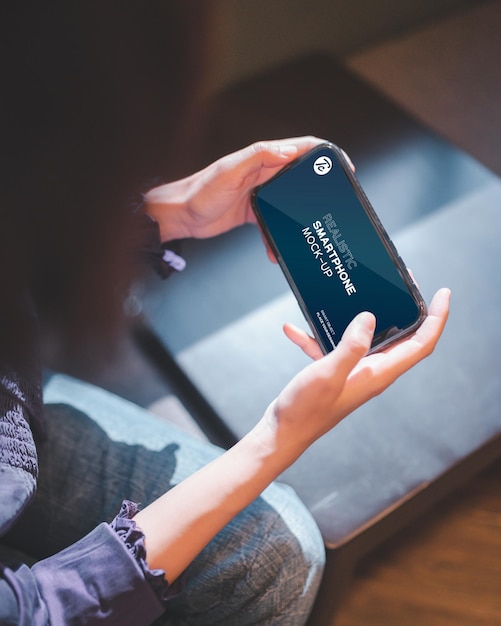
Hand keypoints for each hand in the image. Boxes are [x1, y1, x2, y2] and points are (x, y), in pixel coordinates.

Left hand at [145, 137, 323, 251]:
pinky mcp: (254, 212)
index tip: (340, 164)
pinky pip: (274, 223)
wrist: (180, 217)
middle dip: (317, 189)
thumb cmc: (198, 192)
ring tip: (304, 233)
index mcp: (261, 158)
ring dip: (296, 219)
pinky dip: (276, 236)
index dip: (323, 153)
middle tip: (331, 203)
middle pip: (300, 176)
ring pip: (289, 204)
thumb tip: (288, 150)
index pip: (300, 148)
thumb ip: (258, 157)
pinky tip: (274, 249)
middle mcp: (264, 173)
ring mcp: (260, 193)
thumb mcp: (228, 172)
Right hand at [262, 287, 449, 454]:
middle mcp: (371, 372)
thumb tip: (369, 319)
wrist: (283, 432)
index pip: (421, 344)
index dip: (436, 318)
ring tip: (361, 292)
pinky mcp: (335, 371)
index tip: (442, 293)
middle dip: (409, 309)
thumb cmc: (306, 410)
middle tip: (405, 283)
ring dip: (365, 317)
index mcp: (378, 374)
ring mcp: (354, 371)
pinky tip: (295, 328)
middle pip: (403, 337)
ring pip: (369, 337)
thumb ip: (351, 347)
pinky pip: (333, 346)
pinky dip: (318, 335)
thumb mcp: (328, 374)